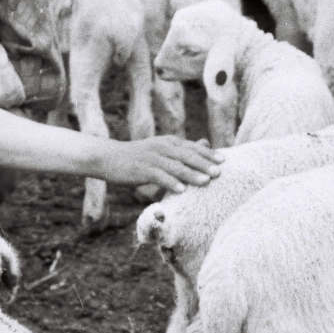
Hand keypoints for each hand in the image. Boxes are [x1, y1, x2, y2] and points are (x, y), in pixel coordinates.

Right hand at [95, 136, 223, 193]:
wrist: (109, 157)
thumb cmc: (139, 157)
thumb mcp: (162, 149)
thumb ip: (183, 149)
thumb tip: (206, 142)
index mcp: (169, 142)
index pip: (192, 147)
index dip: (208, 153)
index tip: (224, 160)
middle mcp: (162, 147)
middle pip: (187, 155)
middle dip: (204, 163)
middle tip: (220, 172)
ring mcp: (152, 158)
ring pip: (175, 166)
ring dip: (191, 173)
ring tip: (206, 181)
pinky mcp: (141, 170)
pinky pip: (158, 176)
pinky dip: (170, 182)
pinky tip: (181, 190)